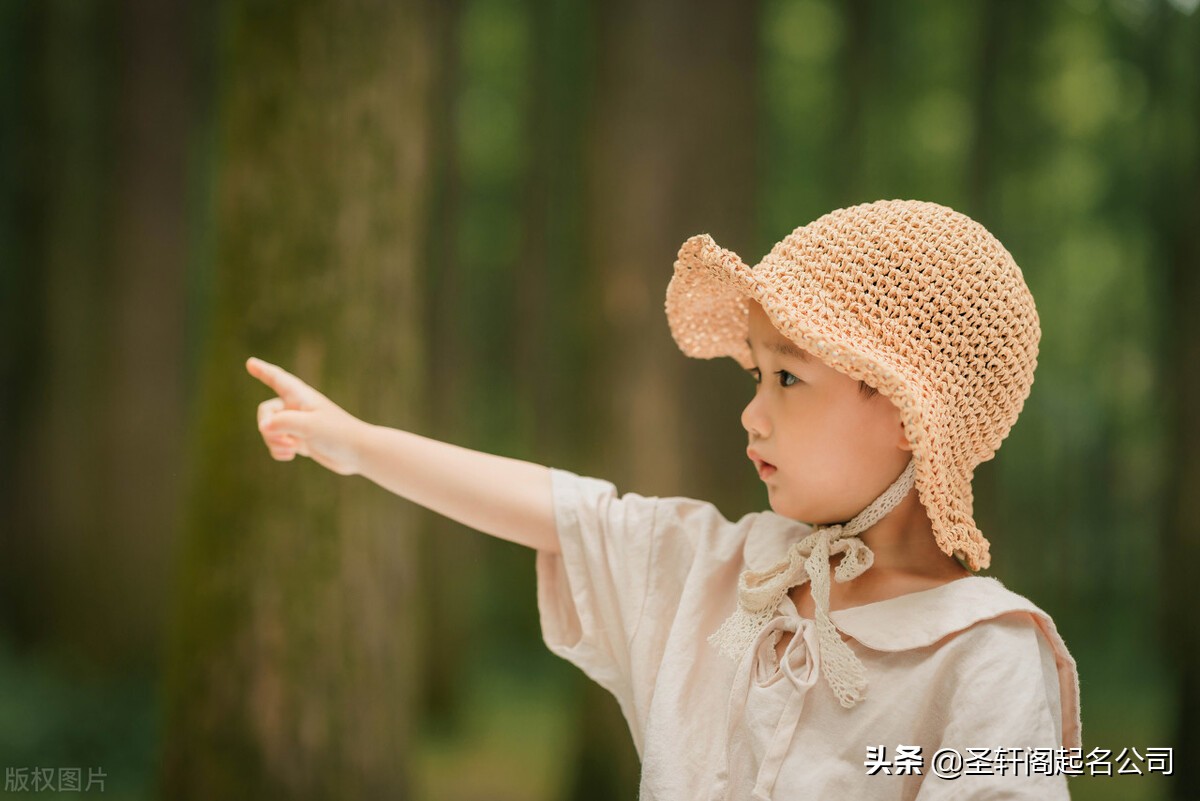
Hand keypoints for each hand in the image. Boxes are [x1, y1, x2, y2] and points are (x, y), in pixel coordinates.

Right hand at [245, 356, 367, 475]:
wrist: (359, 452)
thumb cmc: (338, 433)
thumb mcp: (309, 426)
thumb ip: (283, 423)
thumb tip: (263, 426)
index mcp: (300, 396)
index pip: (277, 379)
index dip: (263, 370)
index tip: (250, 363)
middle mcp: (297, 407)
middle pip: (265, 412)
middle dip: (268, 428)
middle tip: (285, 438)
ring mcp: (298, 424)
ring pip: (269, 430)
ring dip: (274, 442)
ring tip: (293, 448)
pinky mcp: (300, 440)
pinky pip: (277, 444)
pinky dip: (280, 451)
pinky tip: (292, 455)